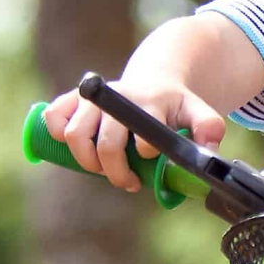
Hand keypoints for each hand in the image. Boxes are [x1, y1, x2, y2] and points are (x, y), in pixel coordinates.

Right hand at [42, 75, 221, 193]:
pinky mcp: (73, 98)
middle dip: (115, 171)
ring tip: (102, 169)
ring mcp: (93, 97)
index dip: (145, 153)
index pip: (144, 133)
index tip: (149, 162)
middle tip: (128, 182)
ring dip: (86, 161)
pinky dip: (55, 133)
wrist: (154, 80)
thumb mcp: (199, 112)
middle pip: (107, 142)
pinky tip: (73, 148)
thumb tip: (208, 149)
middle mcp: (119, 96)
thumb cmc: (175, 104)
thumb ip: (209, 128)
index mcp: (151, 102)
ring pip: (74, 133)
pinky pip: (53, 115)